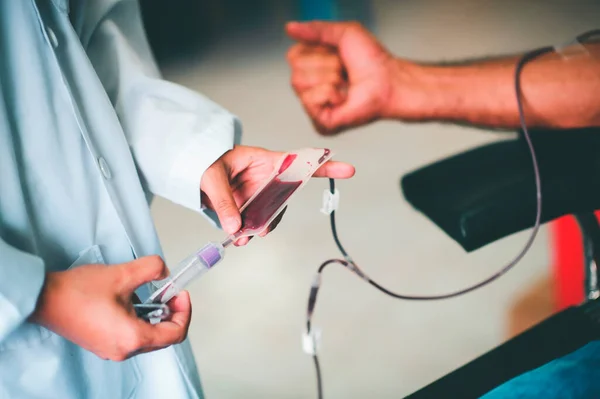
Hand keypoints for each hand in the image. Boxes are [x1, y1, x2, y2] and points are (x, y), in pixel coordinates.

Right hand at [30, 256, 190, 360]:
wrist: (43, 299)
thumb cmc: (77, 292)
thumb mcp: (123, 274)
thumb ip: (152, 269)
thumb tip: (164, 272)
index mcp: (132, 338)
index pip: (175, 333)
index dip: (184, 312)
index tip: (180, 294)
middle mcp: (123, 350)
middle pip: (163, 337)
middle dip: (172, 313)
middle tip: (171, 293)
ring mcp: (112, 349)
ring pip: (148, 337)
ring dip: (156, 317)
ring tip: (152, 295)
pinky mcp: (103, 344)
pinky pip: (132, 336)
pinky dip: (141, 321)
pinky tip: (133, 302)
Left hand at [200, 145, 354, 244]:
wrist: (191, 169)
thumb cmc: (204, 160)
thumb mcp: (210, 176)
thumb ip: (224, 200)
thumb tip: (235, 227)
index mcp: (266, 160)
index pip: (301, 161)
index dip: (325, 165)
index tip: (349, 170)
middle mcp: (268, 178)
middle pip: (285, 198)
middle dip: (275, 216)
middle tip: (261, 230)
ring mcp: (260, 193)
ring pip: (271, 214)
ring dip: (260, 228)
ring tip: (241, 238)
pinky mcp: (250, 205)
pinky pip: (257, 221)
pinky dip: (249, 231)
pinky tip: (238, 237)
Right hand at [286, 21, 421, 134]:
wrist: (388, 81)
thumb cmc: (371, 61)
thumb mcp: (343, 33)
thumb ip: (315, 29)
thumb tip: (289, 27)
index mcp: (311, 67)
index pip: (292, 56)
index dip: (316, 51)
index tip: (337, 55)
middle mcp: (310, 88)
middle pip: (295, 71)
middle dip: (325, 65)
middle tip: (344, 71)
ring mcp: (315, 107)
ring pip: (300, 84)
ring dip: (329, 78)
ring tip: (345, 84)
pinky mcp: (321, 122)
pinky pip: (309, 100)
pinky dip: (330, 93)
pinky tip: (343, 98)